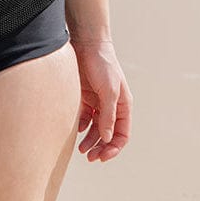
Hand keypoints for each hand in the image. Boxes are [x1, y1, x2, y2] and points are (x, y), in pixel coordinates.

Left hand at [70, 38, 132, 162]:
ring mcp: (97, 102)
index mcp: (123, 106)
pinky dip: (81, 126)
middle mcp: (111, 106)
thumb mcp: (108, 90)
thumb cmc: (102, 64)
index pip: (122, 134)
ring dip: (90, 140)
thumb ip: (108, 114)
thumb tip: (107, 138)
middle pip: (108, 134)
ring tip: (82, 149)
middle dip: (101, 147)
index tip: (103, 157)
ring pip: (95, 128)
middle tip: (90, 157)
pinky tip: (76, 131)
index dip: (114, 148)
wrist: (86, 43)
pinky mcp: (84, 97)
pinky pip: (84, 117)